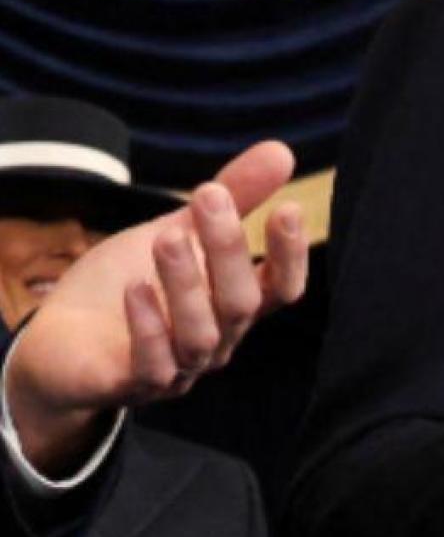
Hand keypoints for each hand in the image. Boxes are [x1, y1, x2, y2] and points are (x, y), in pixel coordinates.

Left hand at [5, 140, 308, 473]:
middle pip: (241, 304)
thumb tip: (282, 151)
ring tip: (167, 238)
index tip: (287, 208)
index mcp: (233, 304)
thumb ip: (231, 197)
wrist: (59, 339)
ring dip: (187, 284)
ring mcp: (177, 368)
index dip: (292, 254)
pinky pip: (152, 366)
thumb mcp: (177, 230)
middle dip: (228, 249)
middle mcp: (216, 340)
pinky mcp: (131, 385)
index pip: (283, 288)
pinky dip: (148, 328)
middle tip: (208, 197)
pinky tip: (136, 289)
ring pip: (200, 335)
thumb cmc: (128, 282)